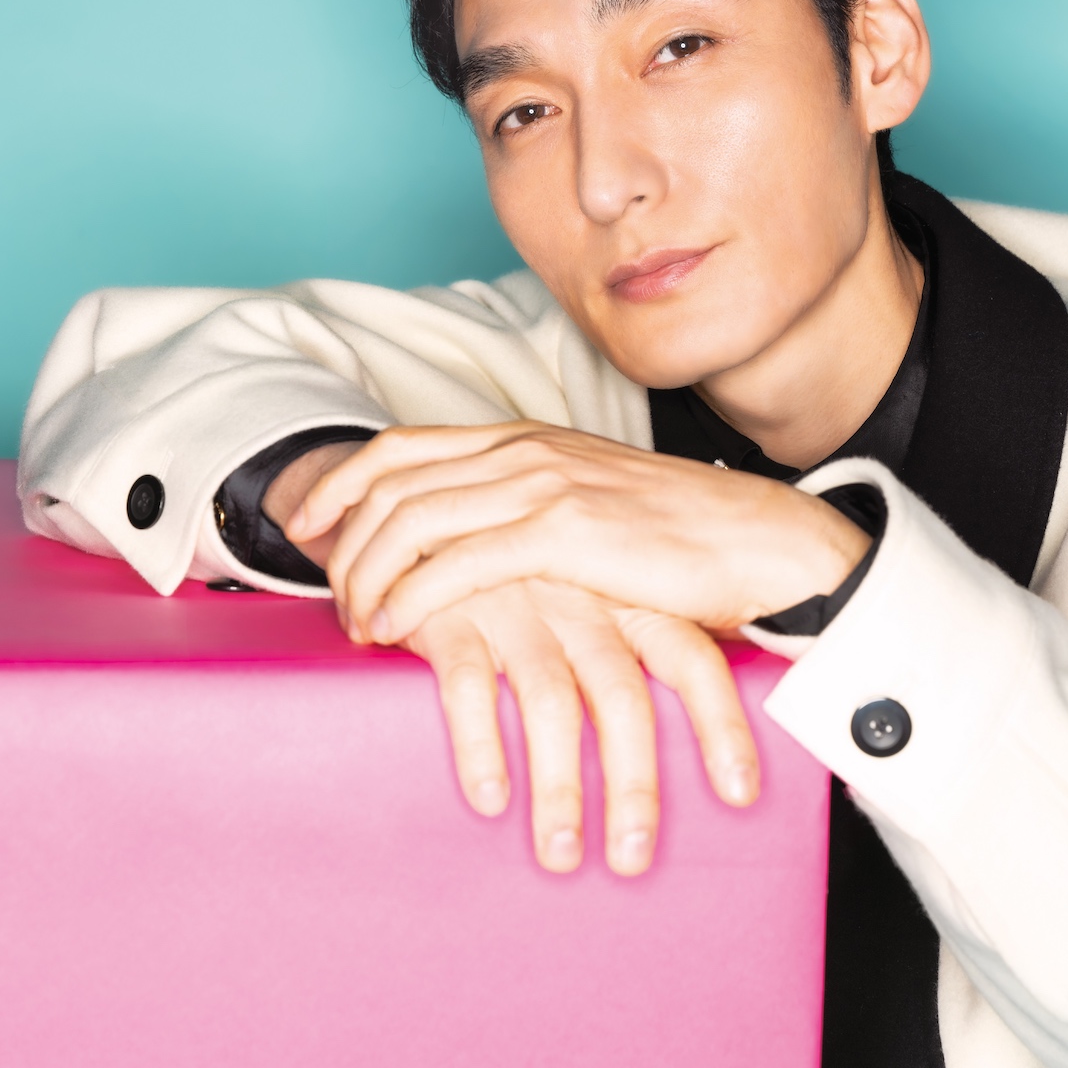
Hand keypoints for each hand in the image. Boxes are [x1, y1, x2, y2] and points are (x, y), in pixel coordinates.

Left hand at [286, 421, 869, 644]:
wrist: (758, 538)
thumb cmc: (679, 534)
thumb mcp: (592, 502)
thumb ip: (531, 505)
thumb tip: (476, 540)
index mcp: (525, 438)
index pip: (403, 445)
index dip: (342, 481)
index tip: (308, 524)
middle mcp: (522, 450)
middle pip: (392, 482)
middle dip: (342, 539)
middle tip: (327, 593)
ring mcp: (541, 485)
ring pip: (412, 521)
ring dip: (367, 576)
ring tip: (357, 624)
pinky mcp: (563, 532)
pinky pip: (457, 565)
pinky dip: (411, 598)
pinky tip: (396, 629)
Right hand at [403, 578, 758, 875]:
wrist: (436, 506)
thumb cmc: (528, 570)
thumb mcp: (593, 594)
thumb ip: (631, 655)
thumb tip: (676, 749)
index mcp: (627, 599)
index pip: (693, 660)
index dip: (721, 724)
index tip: (739, 796)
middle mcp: (581, 603)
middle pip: (623, 698)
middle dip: (633, 783)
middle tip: (633, 859)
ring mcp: (518, 605)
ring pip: (550, 702)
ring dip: (558, 785)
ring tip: (562, 854)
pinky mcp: (452, 612)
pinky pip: (468, 683)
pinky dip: (480, 743)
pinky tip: (490, 798)